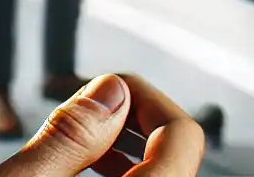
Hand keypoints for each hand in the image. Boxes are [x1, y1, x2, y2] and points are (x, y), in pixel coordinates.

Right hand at [0, 73, 204, 176]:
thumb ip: (70, 136)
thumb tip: (109, 90)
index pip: (183, 133)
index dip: (142, 95)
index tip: (102, 85)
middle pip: (175, 150)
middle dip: (127, 117)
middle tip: (82, 105)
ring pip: (159, 173)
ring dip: (122, 147)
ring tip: (78, 138)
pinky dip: (121, 174)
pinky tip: (83, 170)